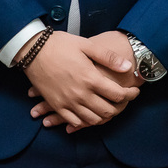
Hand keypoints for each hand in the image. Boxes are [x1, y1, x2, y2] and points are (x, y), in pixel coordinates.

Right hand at [21, 31, 138, 132]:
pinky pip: (74, 121)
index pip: (117, 94)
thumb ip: (108, 57)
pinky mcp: (57, 105)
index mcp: (90, 78)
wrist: (33, 50)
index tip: (135, 90)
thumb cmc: (61, 44)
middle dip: (120, 108)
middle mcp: (81, 94)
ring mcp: (68, 102)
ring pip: (92, 119)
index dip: (130, 95)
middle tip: (124, 101)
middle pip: (107, 111)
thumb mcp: (86, 45)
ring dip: (103, 116)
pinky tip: (89, 115)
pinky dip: (84, 122)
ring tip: (108, 108)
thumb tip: (127, 66)